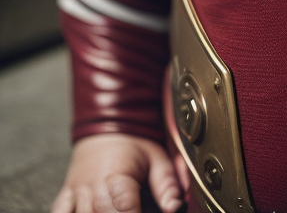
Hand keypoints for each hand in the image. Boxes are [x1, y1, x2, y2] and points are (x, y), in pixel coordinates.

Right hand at [51, 134, 184, 212]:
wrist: (106, 129)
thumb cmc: (134, 148)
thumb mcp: (157, 159)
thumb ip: (167, 185)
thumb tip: (175, 208)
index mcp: (116, 175)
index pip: (125, 207)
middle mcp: (91, 187)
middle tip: (138, 210)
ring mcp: (74, 195)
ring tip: (115, 212)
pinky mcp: (63, 200)